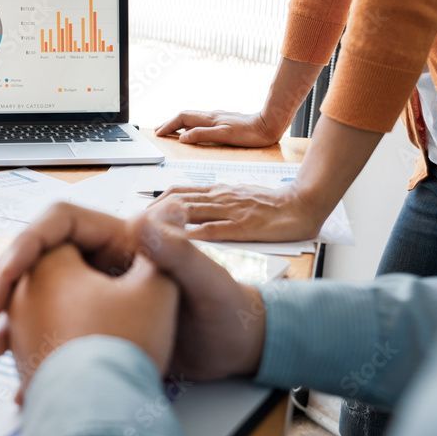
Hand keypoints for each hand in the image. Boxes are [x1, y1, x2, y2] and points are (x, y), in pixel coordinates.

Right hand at [0, 201, 265, 382]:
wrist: (236, 351)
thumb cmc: (228, 309)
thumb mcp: (206, 281)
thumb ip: (179, 252)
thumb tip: (148, 215)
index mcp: (123, 239)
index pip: (58, 225)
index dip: (25, 246)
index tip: (5, 277)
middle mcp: (104, 261)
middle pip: (39, 260)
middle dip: (8, 284)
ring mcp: (97, 293)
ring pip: (40, 297)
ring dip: (14, 320)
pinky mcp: (96, 325)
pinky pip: (53, 329)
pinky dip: (34, 348)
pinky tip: (22, 375)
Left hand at [148, 183, 324, 242]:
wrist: (303, 204)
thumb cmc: (272, 205)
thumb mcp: (238, 198)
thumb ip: (216, 204)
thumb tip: (190, 212)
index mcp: (218, 191)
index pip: (178, 192)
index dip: (155, 202)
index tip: (139, 215)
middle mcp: (220, 197)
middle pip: (176, 200)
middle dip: (151, 213)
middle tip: (133, 226)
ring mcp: (230, 211)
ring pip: (190, 211)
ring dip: (164, 221)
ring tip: (145, 233)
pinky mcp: (243, 226)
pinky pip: (213, 229)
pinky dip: (192, 236)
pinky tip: (176, 243)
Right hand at [155, 110, 280, 146]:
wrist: (269, 125)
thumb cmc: (249, 133)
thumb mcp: (224, 136)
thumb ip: (202, 135)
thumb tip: (182, 138)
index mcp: (209, 119)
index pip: (182, 118)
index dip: (168, 125)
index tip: (158, 133)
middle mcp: (212, 116)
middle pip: (185, 116)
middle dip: (170, 122)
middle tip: (158, 130)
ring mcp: (218, 117)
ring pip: (193, 117)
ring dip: (179, 123)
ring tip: (171, 130)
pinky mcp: (225, 121)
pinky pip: (202, 121)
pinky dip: (191, 125)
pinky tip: (194, 129)